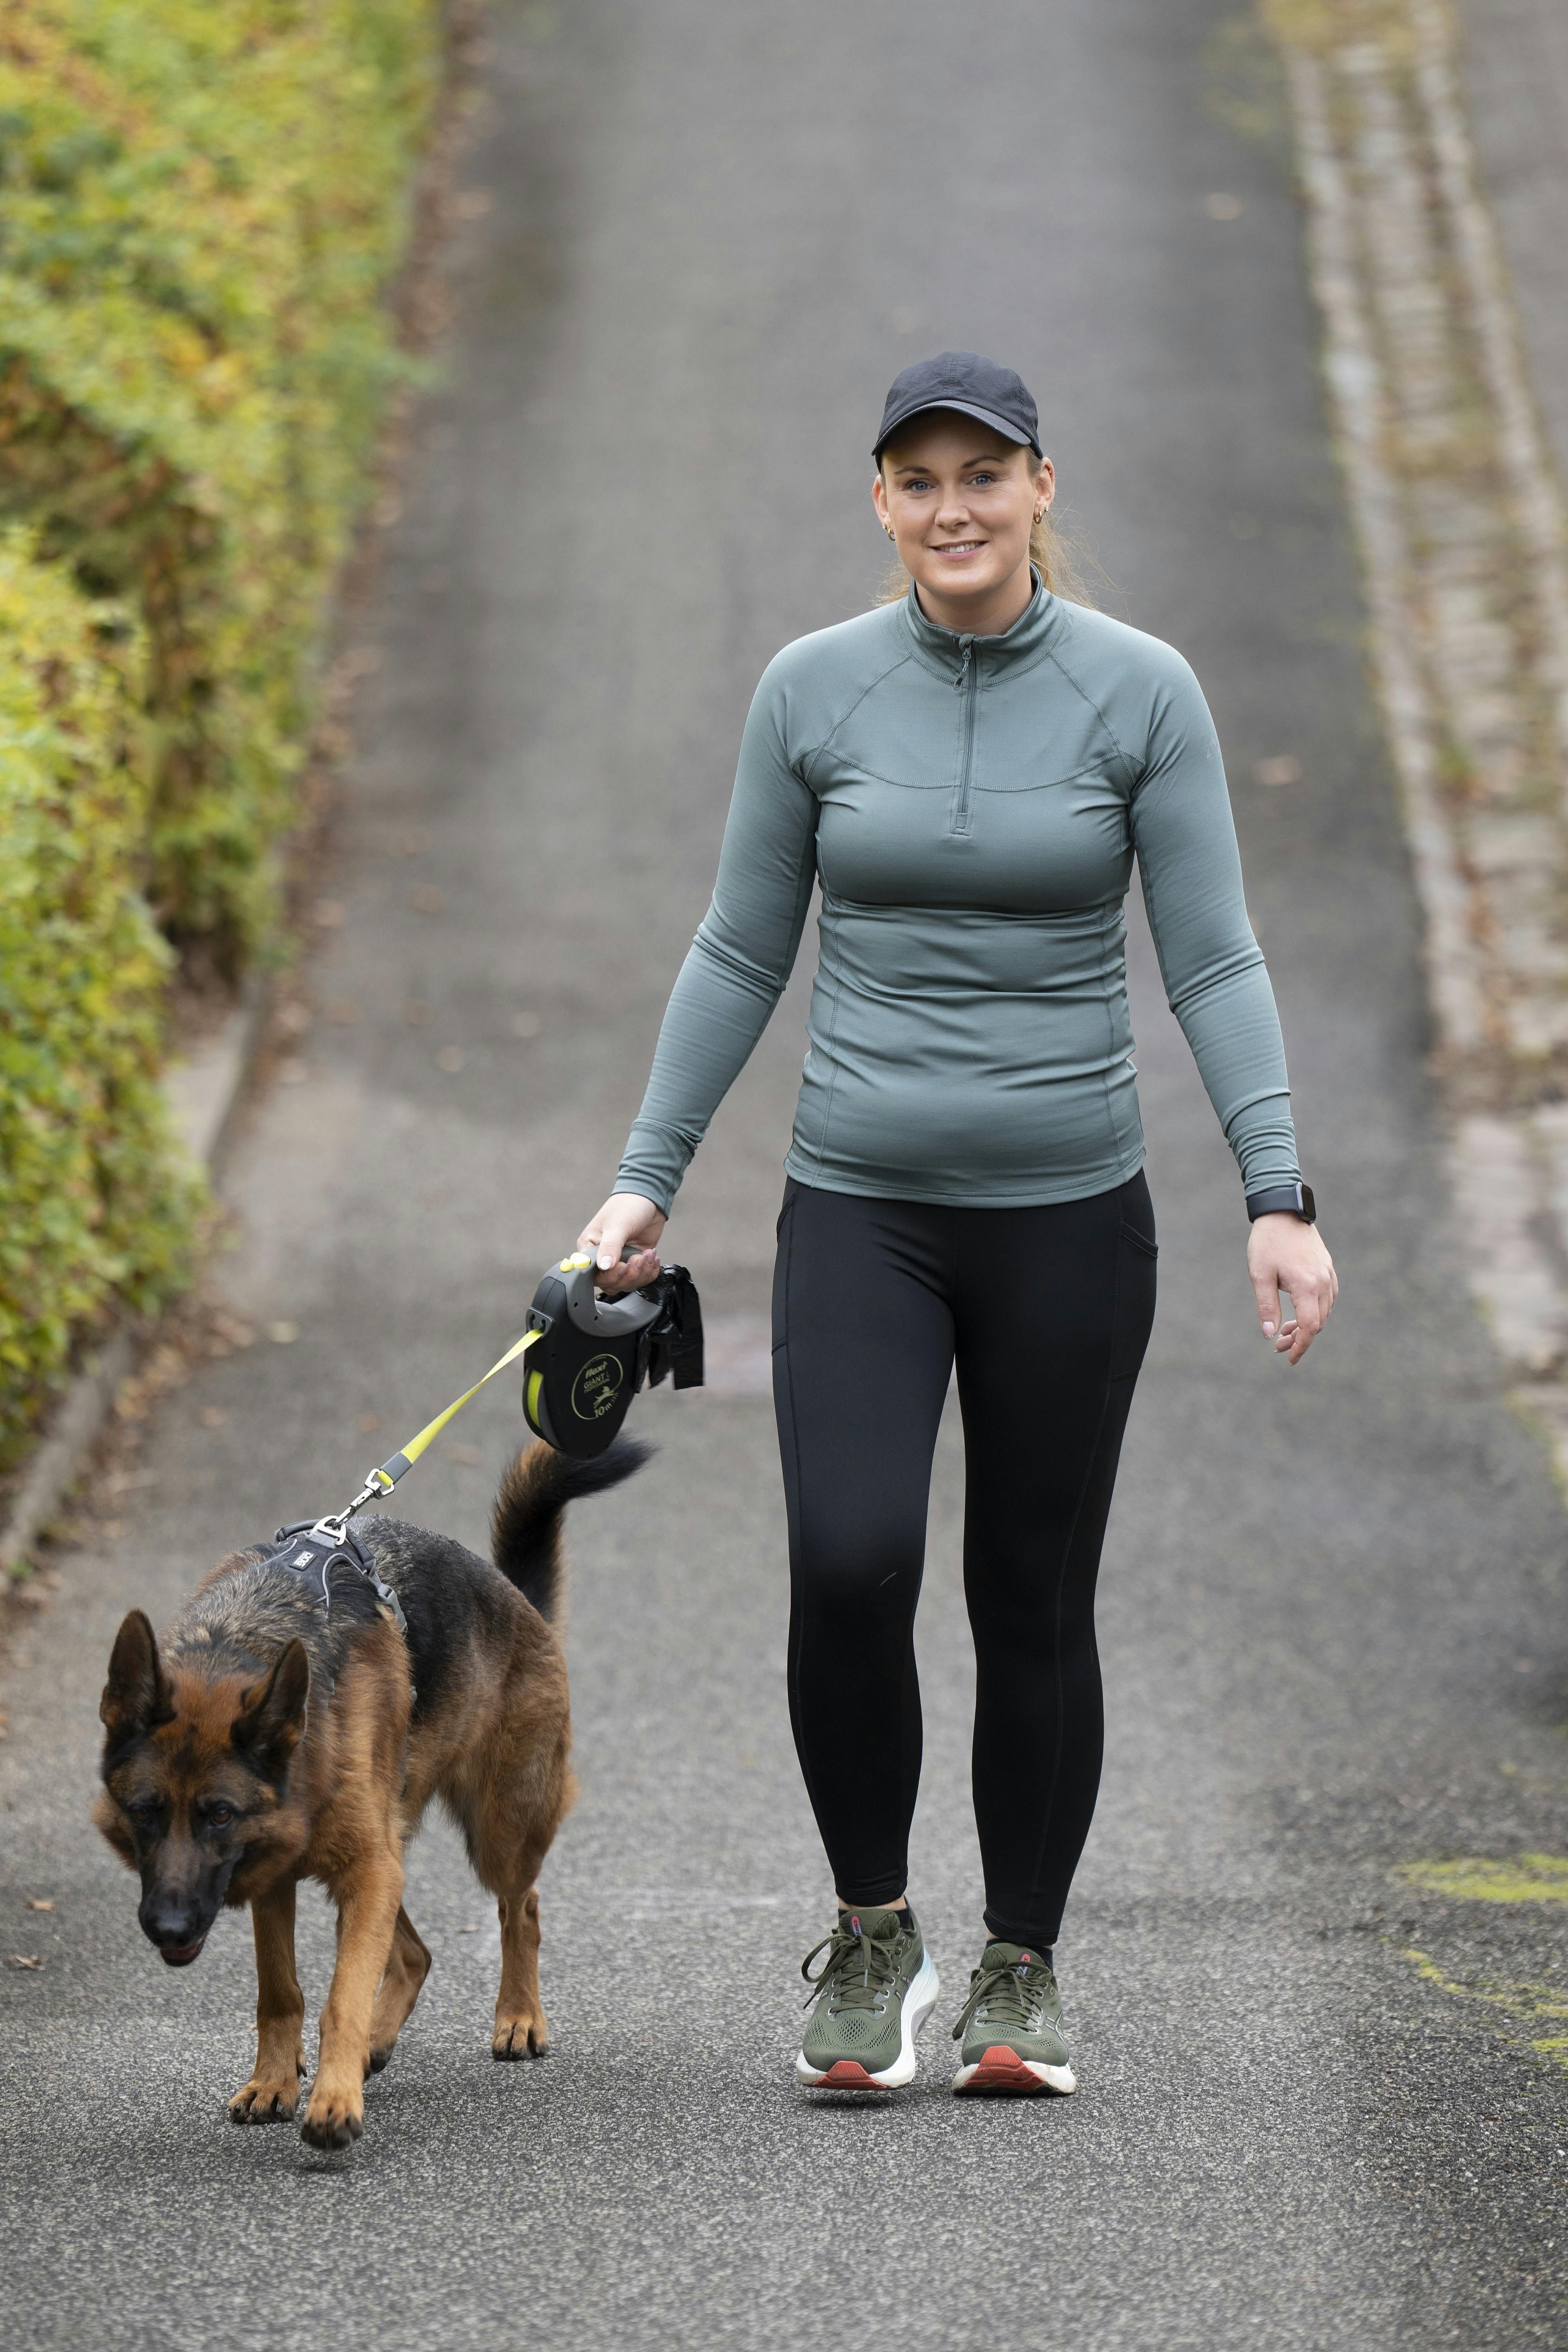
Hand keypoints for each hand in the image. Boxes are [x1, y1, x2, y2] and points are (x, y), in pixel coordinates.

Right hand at [576, 1193, 666, 1296]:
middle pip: (610, 1283)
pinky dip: (649, 1272)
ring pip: (626, 1283)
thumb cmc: (627, 1205)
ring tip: (648, 1255)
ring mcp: (619, 1261)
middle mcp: (602, 1257)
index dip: (609, 1275)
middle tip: (638, 1259)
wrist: (649, 1199)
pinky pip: (640, 1278)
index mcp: (589, 1247)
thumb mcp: (617, 1225)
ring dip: (641, 1273)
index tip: (623, 1265)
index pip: (593, 1274)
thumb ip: (610, 1246)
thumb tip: (604, 1266)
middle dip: (628, 1275)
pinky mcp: (634, 1262)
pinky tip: (652, 1258)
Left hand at [1247, 1212, 1336, 1364]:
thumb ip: (1266, 1307)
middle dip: (1300, 1339)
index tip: (1289, 1359)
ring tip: (1285, 1330)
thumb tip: (1269, 1335)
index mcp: (1306, 1286)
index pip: (1309, 1327)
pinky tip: (1299, 1311)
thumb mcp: (1260, 1275)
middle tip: (1279, 1345)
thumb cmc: (1267, 1242)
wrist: (1282, 1211)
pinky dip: (1316, 1310)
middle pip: (1318, 1323)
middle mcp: (1322, 1282)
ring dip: (1307, 1325)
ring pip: (1324, 1311)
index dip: (1300, 1346)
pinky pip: (1328, 1297)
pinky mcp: (1327, 1268)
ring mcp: (1328, 1274)